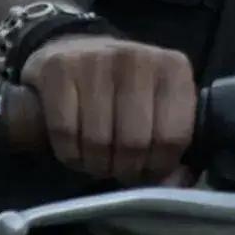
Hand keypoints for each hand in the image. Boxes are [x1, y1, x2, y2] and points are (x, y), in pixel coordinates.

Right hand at [18, 35, 197, 183]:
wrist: (76, 50)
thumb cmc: (124, 89)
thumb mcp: (159, 107)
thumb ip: (174, 146)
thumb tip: (175, 184)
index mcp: (173, 69)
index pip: (173, 137)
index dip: (158, 167)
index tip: (146, 172)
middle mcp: (137, 58)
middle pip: (134, 142)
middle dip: (125, 169)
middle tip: (119, 169)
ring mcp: (96, 59)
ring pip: (98, 141)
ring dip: (96, 165)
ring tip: (98, 162)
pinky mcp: (59, 68)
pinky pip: (65, 132)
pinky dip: (70, 154)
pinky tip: (76, 151)